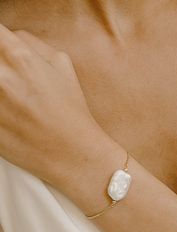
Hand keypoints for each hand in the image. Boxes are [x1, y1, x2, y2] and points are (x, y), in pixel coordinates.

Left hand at [0, 24, 101, 182]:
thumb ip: (32, 43)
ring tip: (11, 99)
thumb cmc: (71, 110)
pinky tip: (9, 113)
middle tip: (8, 80)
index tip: (4, 54)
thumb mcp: (63, 65)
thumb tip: (11, 37)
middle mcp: (0, 77)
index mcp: (20, 58)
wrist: (72, 153)